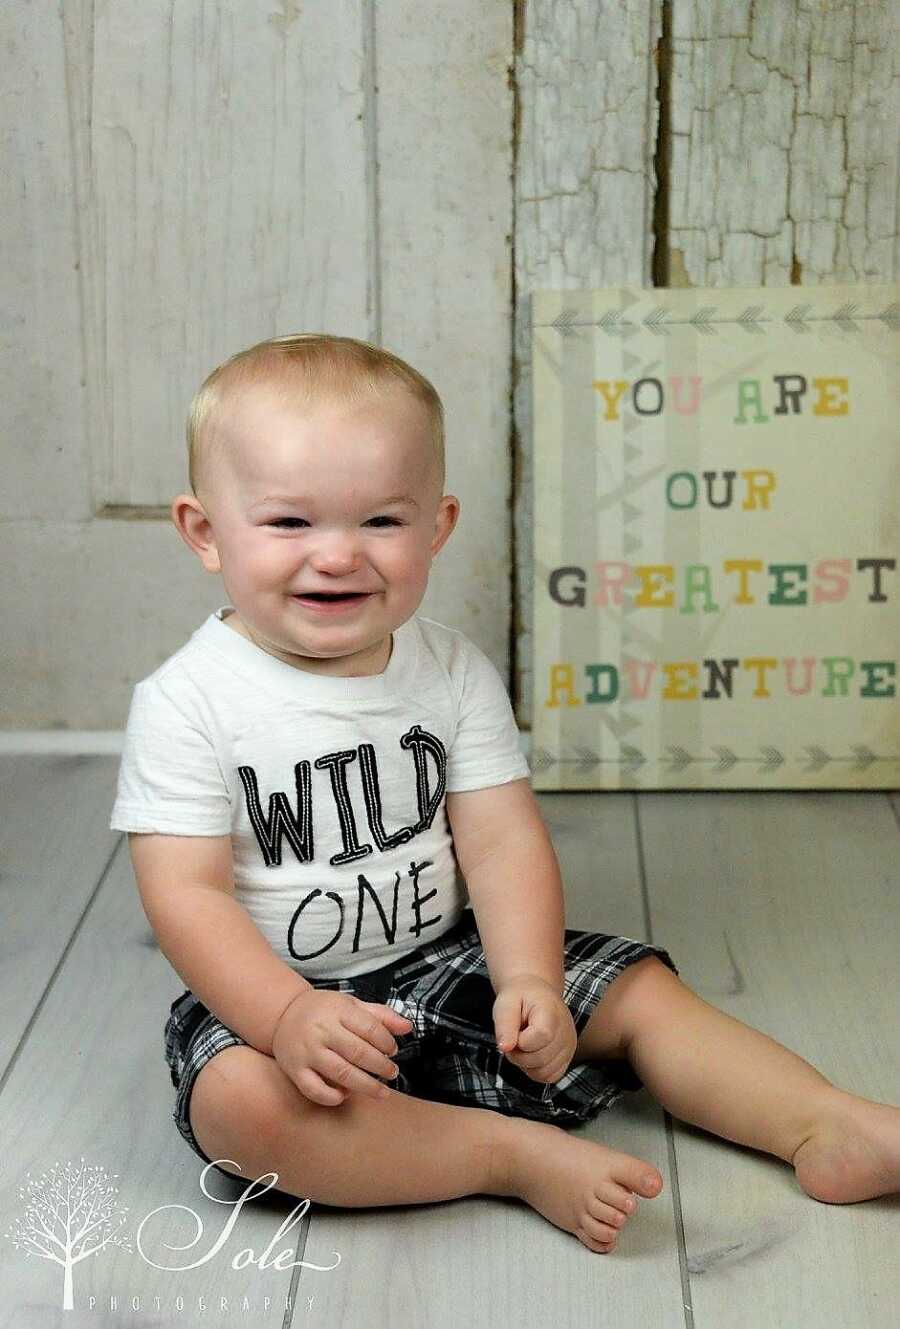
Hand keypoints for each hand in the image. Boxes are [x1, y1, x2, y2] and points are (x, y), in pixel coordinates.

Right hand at [271, 988, 412, 1106]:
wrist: (283, 1015)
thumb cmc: (324, 1011)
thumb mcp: (351, 1004)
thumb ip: (380, 1015)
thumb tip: (408, 1027)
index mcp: (337, 1011)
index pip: (370, 1028)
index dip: (387, 1042)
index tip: (393, 1051)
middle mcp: (321, 1031)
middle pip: (359, 1053)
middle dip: (381, 1066)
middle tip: (392, 1072)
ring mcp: (307, 1052)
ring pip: (341, 1074)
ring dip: (366, 1086)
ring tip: (382, 1092)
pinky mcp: (295, 1071)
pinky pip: (315, 1090)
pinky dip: (333, 1097)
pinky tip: (346, 1095)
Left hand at [492, 975, 576, 1084]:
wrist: (535, 993)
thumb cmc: (519, 998)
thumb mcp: (505, 1003)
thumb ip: (504, 1024)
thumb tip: (504, 1048)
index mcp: (552, 1013)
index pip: (540, 1037)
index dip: (520, 1040)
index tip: (514, 1030)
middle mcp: (566, 1031)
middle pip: (540, 1059)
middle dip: (518, 1055)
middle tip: (514, 1038)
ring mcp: (569, 1046)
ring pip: (544, 1072)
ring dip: (526, 1065)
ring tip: (523, 1045)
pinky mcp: (568, 1057)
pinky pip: (550, 1077)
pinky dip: (536, 1071)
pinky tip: (531, 1053)